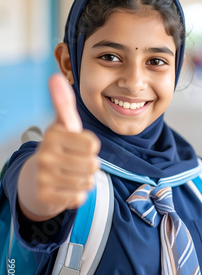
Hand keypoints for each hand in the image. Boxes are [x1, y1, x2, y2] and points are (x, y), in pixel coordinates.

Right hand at [18, 74, 100, 219]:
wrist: (36, 178)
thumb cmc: (58, 148)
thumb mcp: (63, 125)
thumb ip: (64, 103)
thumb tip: (55, 77)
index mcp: (53, 134)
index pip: (93, 144)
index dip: (90, 147)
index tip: (77, 146)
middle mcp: (45, 154)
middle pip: (93, 164)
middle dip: (89, 165)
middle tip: (75, 163)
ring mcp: (44, 176)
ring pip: (87, 182)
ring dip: (84, 180)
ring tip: (71, 174)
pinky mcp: (45, 196)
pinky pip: (78, 197)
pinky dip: (77, 195)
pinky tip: (65, 188)